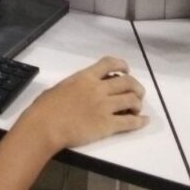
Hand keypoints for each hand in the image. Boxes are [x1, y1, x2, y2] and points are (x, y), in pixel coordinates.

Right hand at [20, 56, 147, 152]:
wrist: (46, 125)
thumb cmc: (46, 107)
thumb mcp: (61, 87)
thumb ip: (75, 85)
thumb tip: (80, 89)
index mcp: (85, 77)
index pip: (110, 63)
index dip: (122, 65)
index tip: (126, 70)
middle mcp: (98, 88)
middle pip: (127, 82)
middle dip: (136, 87)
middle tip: (136, 93)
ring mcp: (104, 106)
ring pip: (132, 100)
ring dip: (138, 103)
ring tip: (136, 108)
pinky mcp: (107, 124)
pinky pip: (130, 122)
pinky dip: (140, 121)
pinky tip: (143, 121)